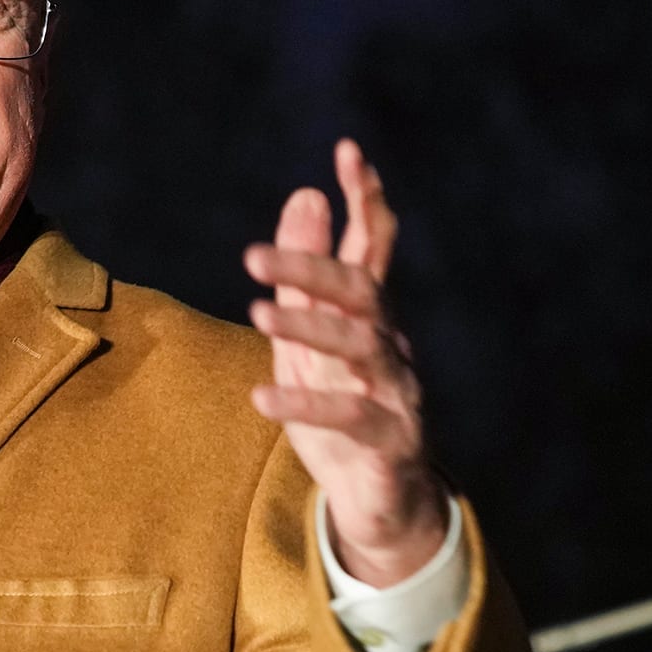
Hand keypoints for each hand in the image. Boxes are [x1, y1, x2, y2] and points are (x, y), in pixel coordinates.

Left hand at [243, 139, 446, 585]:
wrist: (381, 499)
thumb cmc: (341, 407)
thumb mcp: (310, 337)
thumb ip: (308, 271)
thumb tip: (306, 193)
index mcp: (372, 314)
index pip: (374, 244)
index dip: (366, 198)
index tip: (347, 151)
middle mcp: (391, 343)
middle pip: (361, 292)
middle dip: (312, 267)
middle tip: (252, 256)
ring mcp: (398, 391)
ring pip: (362, 347)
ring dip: (309, 327)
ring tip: (257, 313)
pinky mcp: (393, 440)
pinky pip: (353, 417)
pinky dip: (308, 404)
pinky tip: (261, 397)